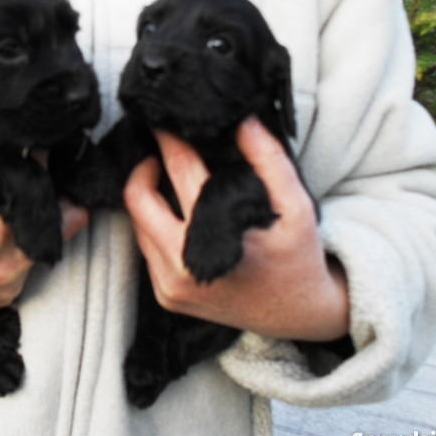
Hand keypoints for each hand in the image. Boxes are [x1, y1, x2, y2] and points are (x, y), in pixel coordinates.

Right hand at [0, 117, 87, 328]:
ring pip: (47, 240)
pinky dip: (25, 238)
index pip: (36, 188)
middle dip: (48, 188)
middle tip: (29, 163)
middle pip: (56, 217)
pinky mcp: (2, 297)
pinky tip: (1, 219)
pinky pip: (30, 261)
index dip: (37, 162)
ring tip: (15, 187)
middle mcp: (7, 268)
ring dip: (38, 213)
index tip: (30, 143)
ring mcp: (7, 287)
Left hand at [123, 117, 348, 340]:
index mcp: (211, 239)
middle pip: (138, 200)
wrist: (296, 315)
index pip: (180, 172)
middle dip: (145, 168)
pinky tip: (175, 215)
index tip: (165, 123)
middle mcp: (182, 266)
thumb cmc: (297, 256)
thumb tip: (243, 120)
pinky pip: (146, 251)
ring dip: (148, 199)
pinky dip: (154, 228)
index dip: (171, 141)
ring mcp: (169, 286)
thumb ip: (269, 159)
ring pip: (137, 226)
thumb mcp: (296, 205)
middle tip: (161, 152)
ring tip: (169, 179)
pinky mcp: (166, 298)